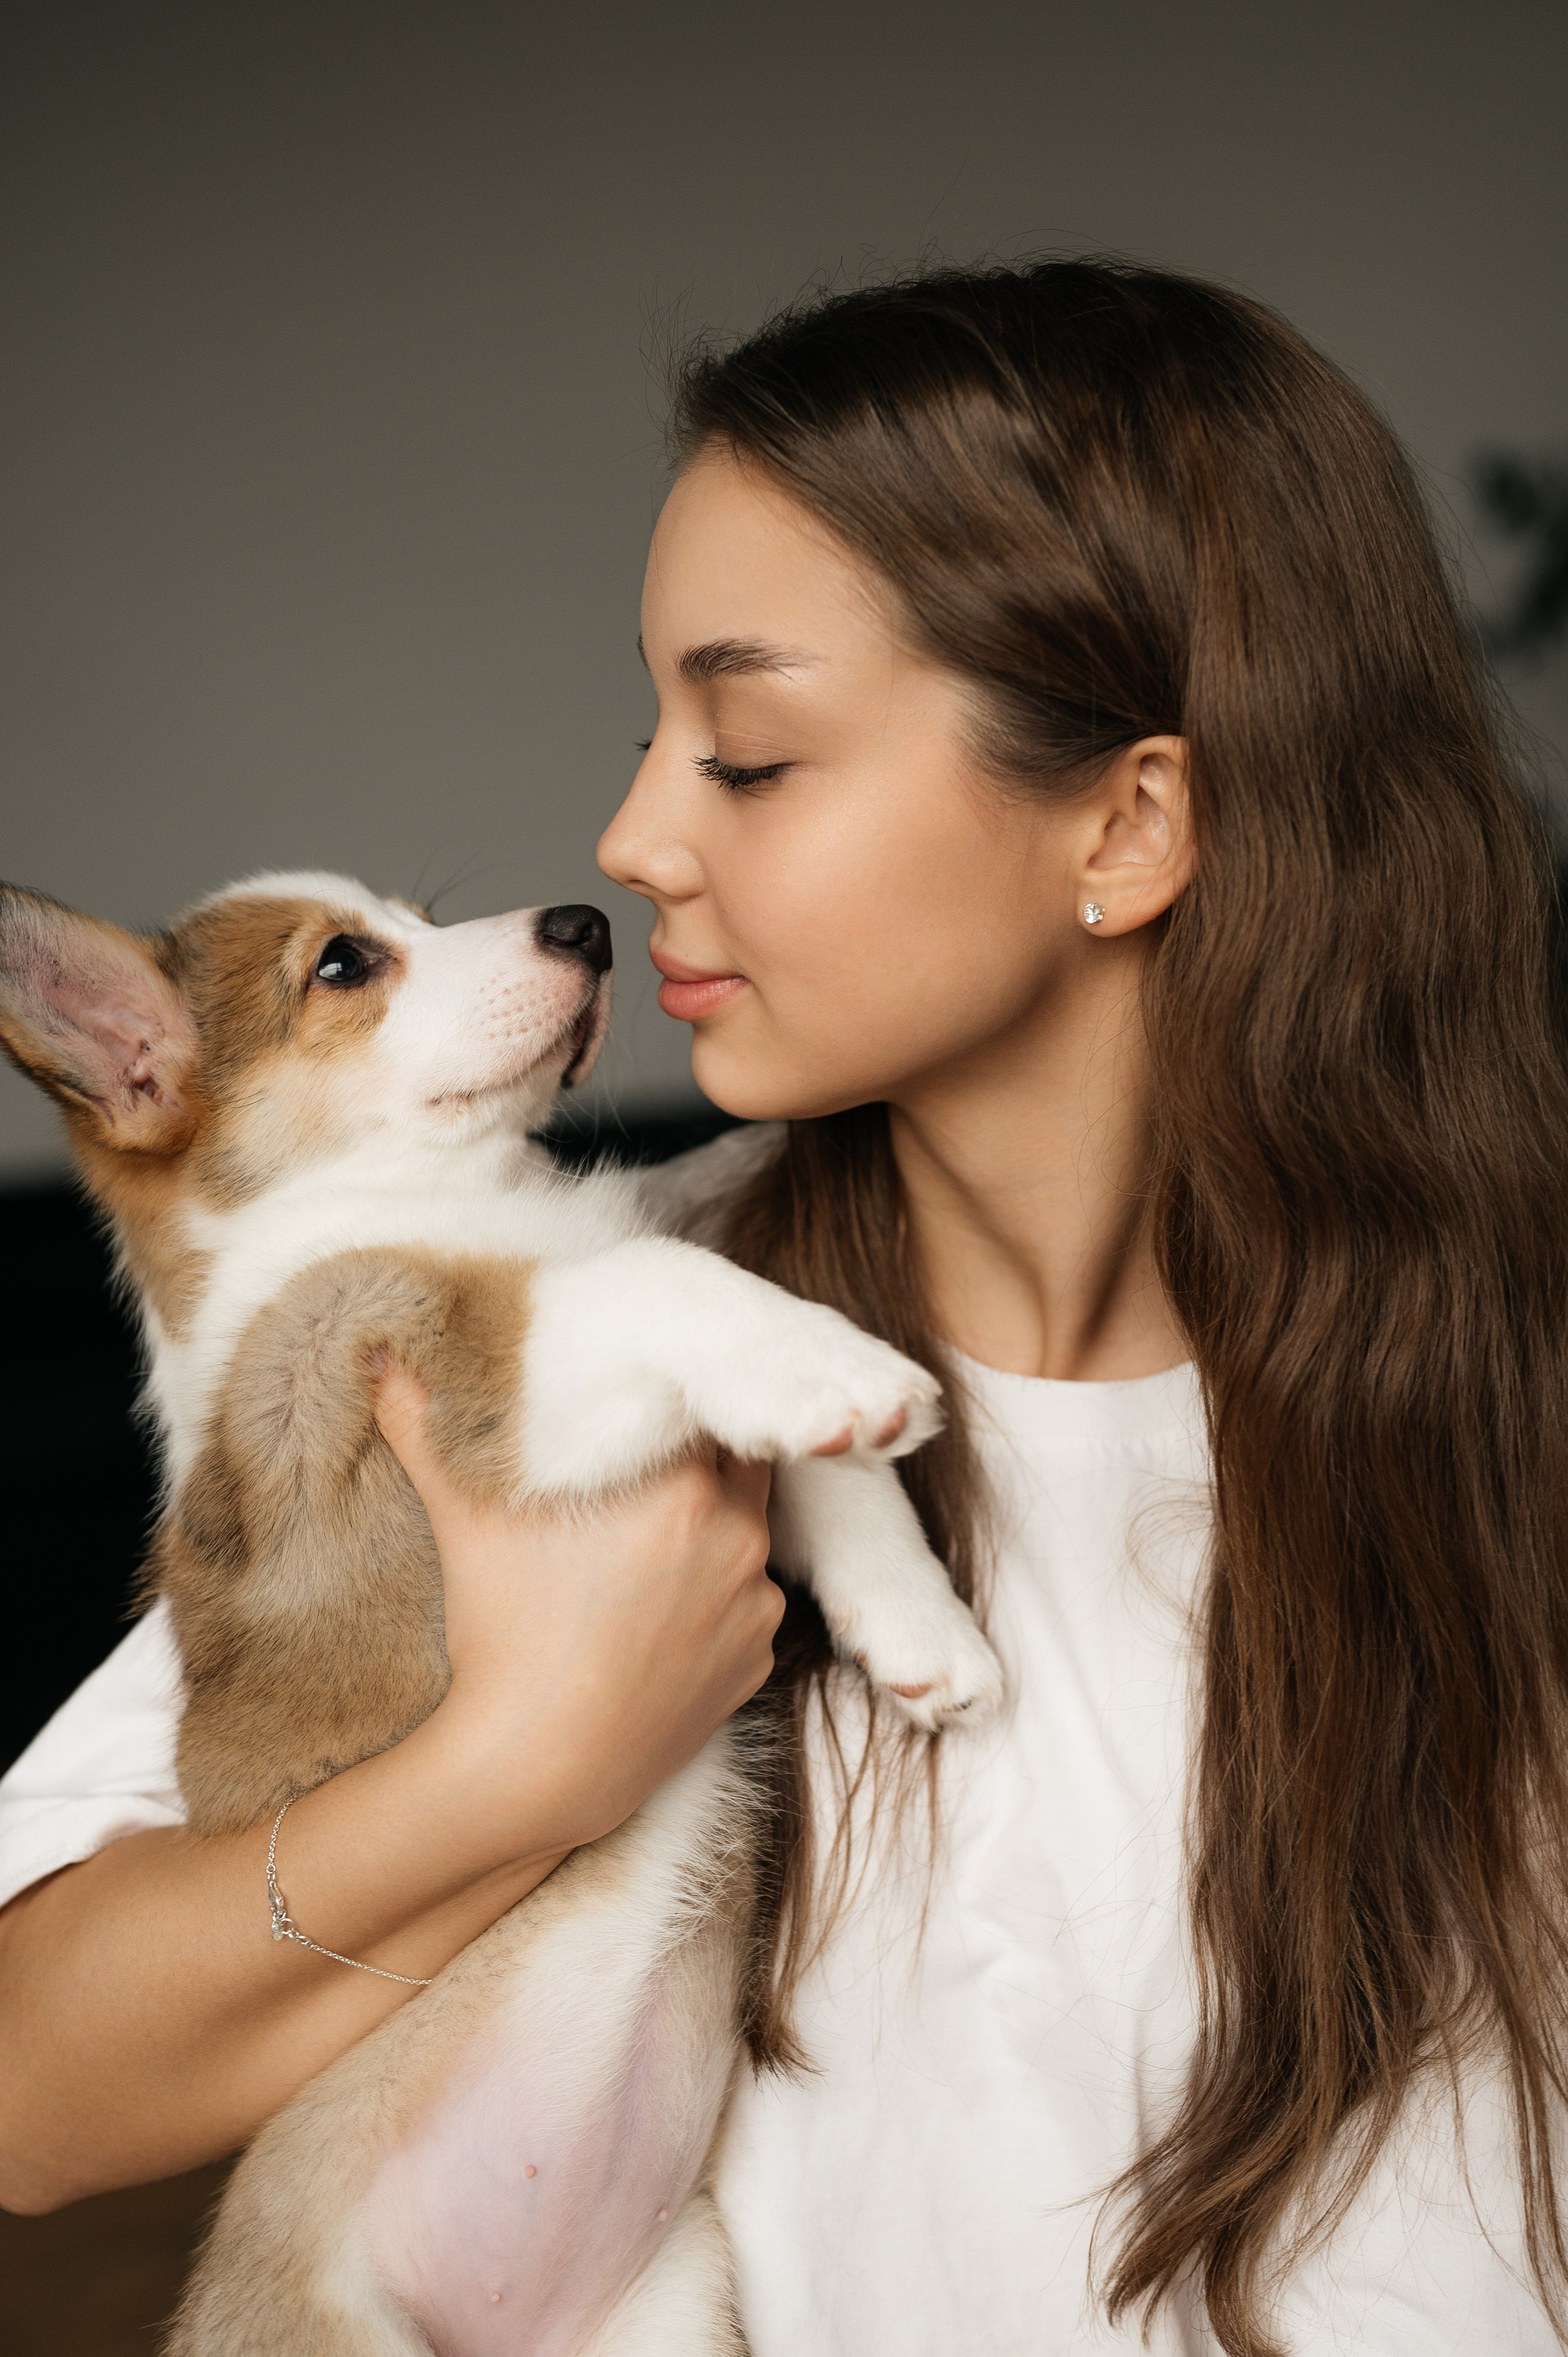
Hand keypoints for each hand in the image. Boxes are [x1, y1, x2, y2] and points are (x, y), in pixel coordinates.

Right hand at [375, 1371, 781, 1853]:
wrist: (535, 1770)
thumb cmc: (502, 1634)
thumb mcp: (460, 1514)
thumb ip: (425, 1417)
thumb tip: (386, 1349)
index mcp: (684, 1483)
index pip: (706, 1403)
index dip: (677, 1398)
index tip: (644, 1405)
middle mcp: (738, 1536)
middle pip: (739, 1462)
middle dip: (701, 1457)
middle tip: (645, 1468)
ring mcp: (753, 1604)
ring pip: (746, 1534)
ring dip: (710, 1528)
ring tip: (643, 1547)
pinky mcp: (756, 1661)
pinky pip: (746, 1605)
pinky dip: (714, 1598)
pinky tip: (658, 1611)